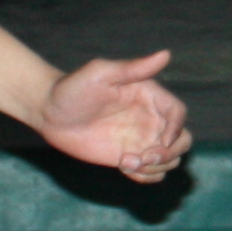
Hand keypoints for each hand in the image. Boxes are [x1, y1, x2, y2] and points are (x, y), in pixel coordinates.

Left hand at [39, 51, 188, 182]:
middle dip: (169, 154)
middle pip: (182, 140)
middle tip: (143, 157)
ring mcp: (140, 139)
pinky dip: (146, 176)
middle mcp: (149, 118)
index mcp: (149, 95)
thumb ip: (134, 68)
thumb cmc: (73, 88)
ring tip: (127, 163)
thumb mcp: (102, 74)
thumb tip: (166, 54)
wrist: (49, 112)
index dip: (176, 128)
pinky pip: (151, 172)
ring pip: (170, 160)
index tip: (161, 141)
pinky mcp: (129, 157)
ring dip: (155, 167)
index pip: (178, 113)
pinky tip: (123, 167)